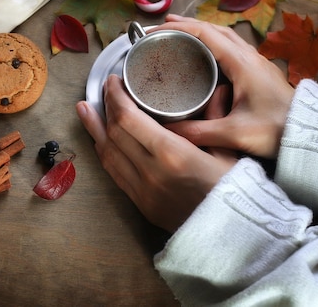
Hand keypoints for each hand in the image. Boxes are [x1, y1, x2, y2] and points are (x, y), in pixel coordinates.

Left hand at [76, 75, 234, 232]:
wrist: (229, 237)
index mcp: (172, 154)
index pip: (129, 119)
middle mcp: (150, 171)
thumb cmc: (234, 192)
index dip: (115, 97)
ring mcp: (141, 189)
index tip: (113, 81)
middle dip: (104, 107)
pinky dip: (104, 152)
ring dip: (94, 129)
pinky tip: (99, 140)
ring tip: (84, 109)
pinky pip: (114, 173)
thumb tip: (219, 90)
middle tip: (103, 89)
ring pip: (107, 153)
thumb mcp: (230, 153)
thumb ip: (216, 118)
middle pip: (114, 132)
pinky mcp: (139, 203)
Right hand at [159, 15, 294, 158]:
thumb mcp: (233, 134)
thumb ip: (197, 132)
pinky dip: (213, 42)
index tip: (155, 31)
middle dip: (186, 25)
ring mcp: (257, 62)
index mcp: (241, 63)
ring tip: (180, 34)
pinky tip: (206, 54)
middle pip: (214, 29)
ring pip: (225, 36)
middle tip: (162, 27)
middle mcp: (249, 57)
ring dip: (201, 31)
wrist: (311, 133)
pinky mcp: (260, 71)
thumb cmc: (274, 131)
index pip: (204, 34)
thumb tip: (165, 131)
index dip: (177, 29)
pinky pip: (232, 47)